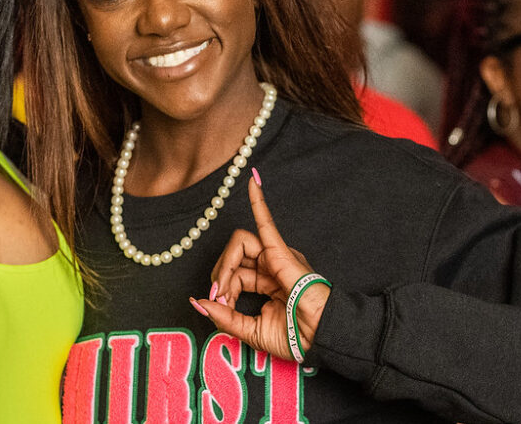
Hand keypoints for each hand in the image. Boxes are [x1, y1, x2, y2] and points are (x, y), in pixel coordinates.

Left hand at [193, 171, 328, 361]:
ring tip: (226, 288)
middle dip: (221, 278)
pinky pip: (266, 223)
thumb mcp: (252, 331)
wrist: (321, 338)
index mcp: (267, 283)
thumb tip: (199, 303)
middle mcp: (270, 266)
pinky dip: (258, 201)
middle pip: (233, 258)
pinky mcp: (281, 252)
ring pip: (240, 245)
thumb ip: (225, 318)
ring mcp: (276, 257)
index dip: (222, 290)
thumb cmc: (297, 337)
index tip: (219, 308)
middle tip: (222, 299)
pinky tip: (252, 181)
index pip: (235, 276)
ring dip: (226, 264)